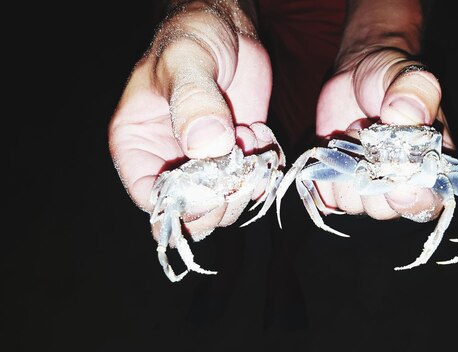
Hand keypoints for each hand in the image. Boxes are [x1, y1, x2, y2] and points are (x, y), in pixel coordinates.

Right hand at [108, 1, 273, 237]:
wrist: (226, 26)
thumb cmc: (191, 35)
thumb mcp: (186, 60)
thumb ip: (193, 100)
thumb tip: (207, 147)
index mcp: (138, 146)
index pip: (153, 200)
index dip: (184, 203)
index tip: (214, 180)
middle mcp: (170, 161)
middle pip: (194, 212)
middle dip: (223, 193)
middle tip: (239, 157)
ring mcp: (206, 162)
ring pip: (227, 203)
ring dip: (247, 179)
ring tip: (248, 132)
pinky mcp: (237, 156)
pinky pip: (253, 184)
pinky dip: (265, 169)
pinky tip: (261, 132)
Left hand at [315, 45, 454, 220]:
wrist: (356, 73)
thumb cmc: (392, 75)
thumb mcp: (410, 75)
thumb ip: (416, 93)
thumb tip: (404, 116)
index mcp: (432, 166)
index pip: (428, 204)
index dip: (411, 200)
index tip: (394, 179)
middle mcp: (401, 184)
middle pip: (385, 210)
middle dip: (369, 176)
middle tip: (368, 135)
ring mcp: (368, 187)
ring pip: (352, 204)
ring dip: (346, 169)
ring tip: (354, 134)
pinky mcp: (339, 183)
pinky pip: (326, 196)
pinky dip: (325, 173)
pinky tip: (336, 147)